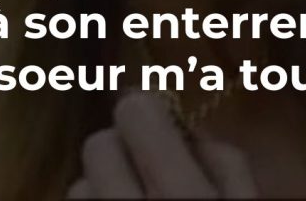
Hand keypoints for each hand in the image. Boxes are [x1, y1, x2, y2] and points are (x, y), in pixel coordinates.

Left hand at [66, 89, 258, 198]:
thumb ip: (225, 163)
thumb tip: (190, 126)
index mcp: (179, 195)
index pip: (133, 113)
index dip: (147, 113)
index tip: (159, 123)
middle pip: (98, 146)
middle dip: (122, 151)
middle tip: (149, 170)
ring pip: (80, 186)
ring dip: (104, 189)